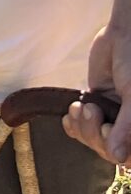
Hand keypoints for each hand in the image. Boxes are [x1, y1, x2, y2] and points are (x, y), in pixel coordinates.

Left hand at [64, 21, 130, 162]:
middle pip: (108, 150)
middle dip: (93, 133)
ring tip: (79, 106)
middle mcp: (130, 125)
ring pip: (93, 140)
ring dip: (81, 127)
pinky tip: (70, 115)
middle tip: (89, 109)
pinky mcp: (97, 107)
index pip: (130, 157)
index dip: (117, 150)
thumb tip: (119, 158)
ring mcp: (114, 118)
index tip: (108, 127)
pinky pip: (82, 128)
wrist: (124, 35)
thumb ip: (128, 127)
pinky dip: (73, 124)